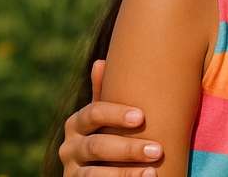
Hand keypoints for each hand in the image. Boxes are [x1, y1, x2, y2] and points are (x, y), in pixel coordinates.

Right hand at [60, 60, 164, 176]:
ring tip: (153, 172)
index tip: (142, 117)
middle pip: (97, 146)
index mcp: (76, 124)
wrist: (99, 174)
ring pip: (95, 174)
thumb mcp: (105, 120)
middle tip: (158, 150)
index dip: (116, 114)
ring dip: (126, 173)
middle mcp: (69, 147)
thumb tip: (100, 61)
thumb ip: (103, 95)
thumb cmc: (109, 140)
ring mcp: (72, 172)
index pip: (93, 114)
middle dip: (129, 148)